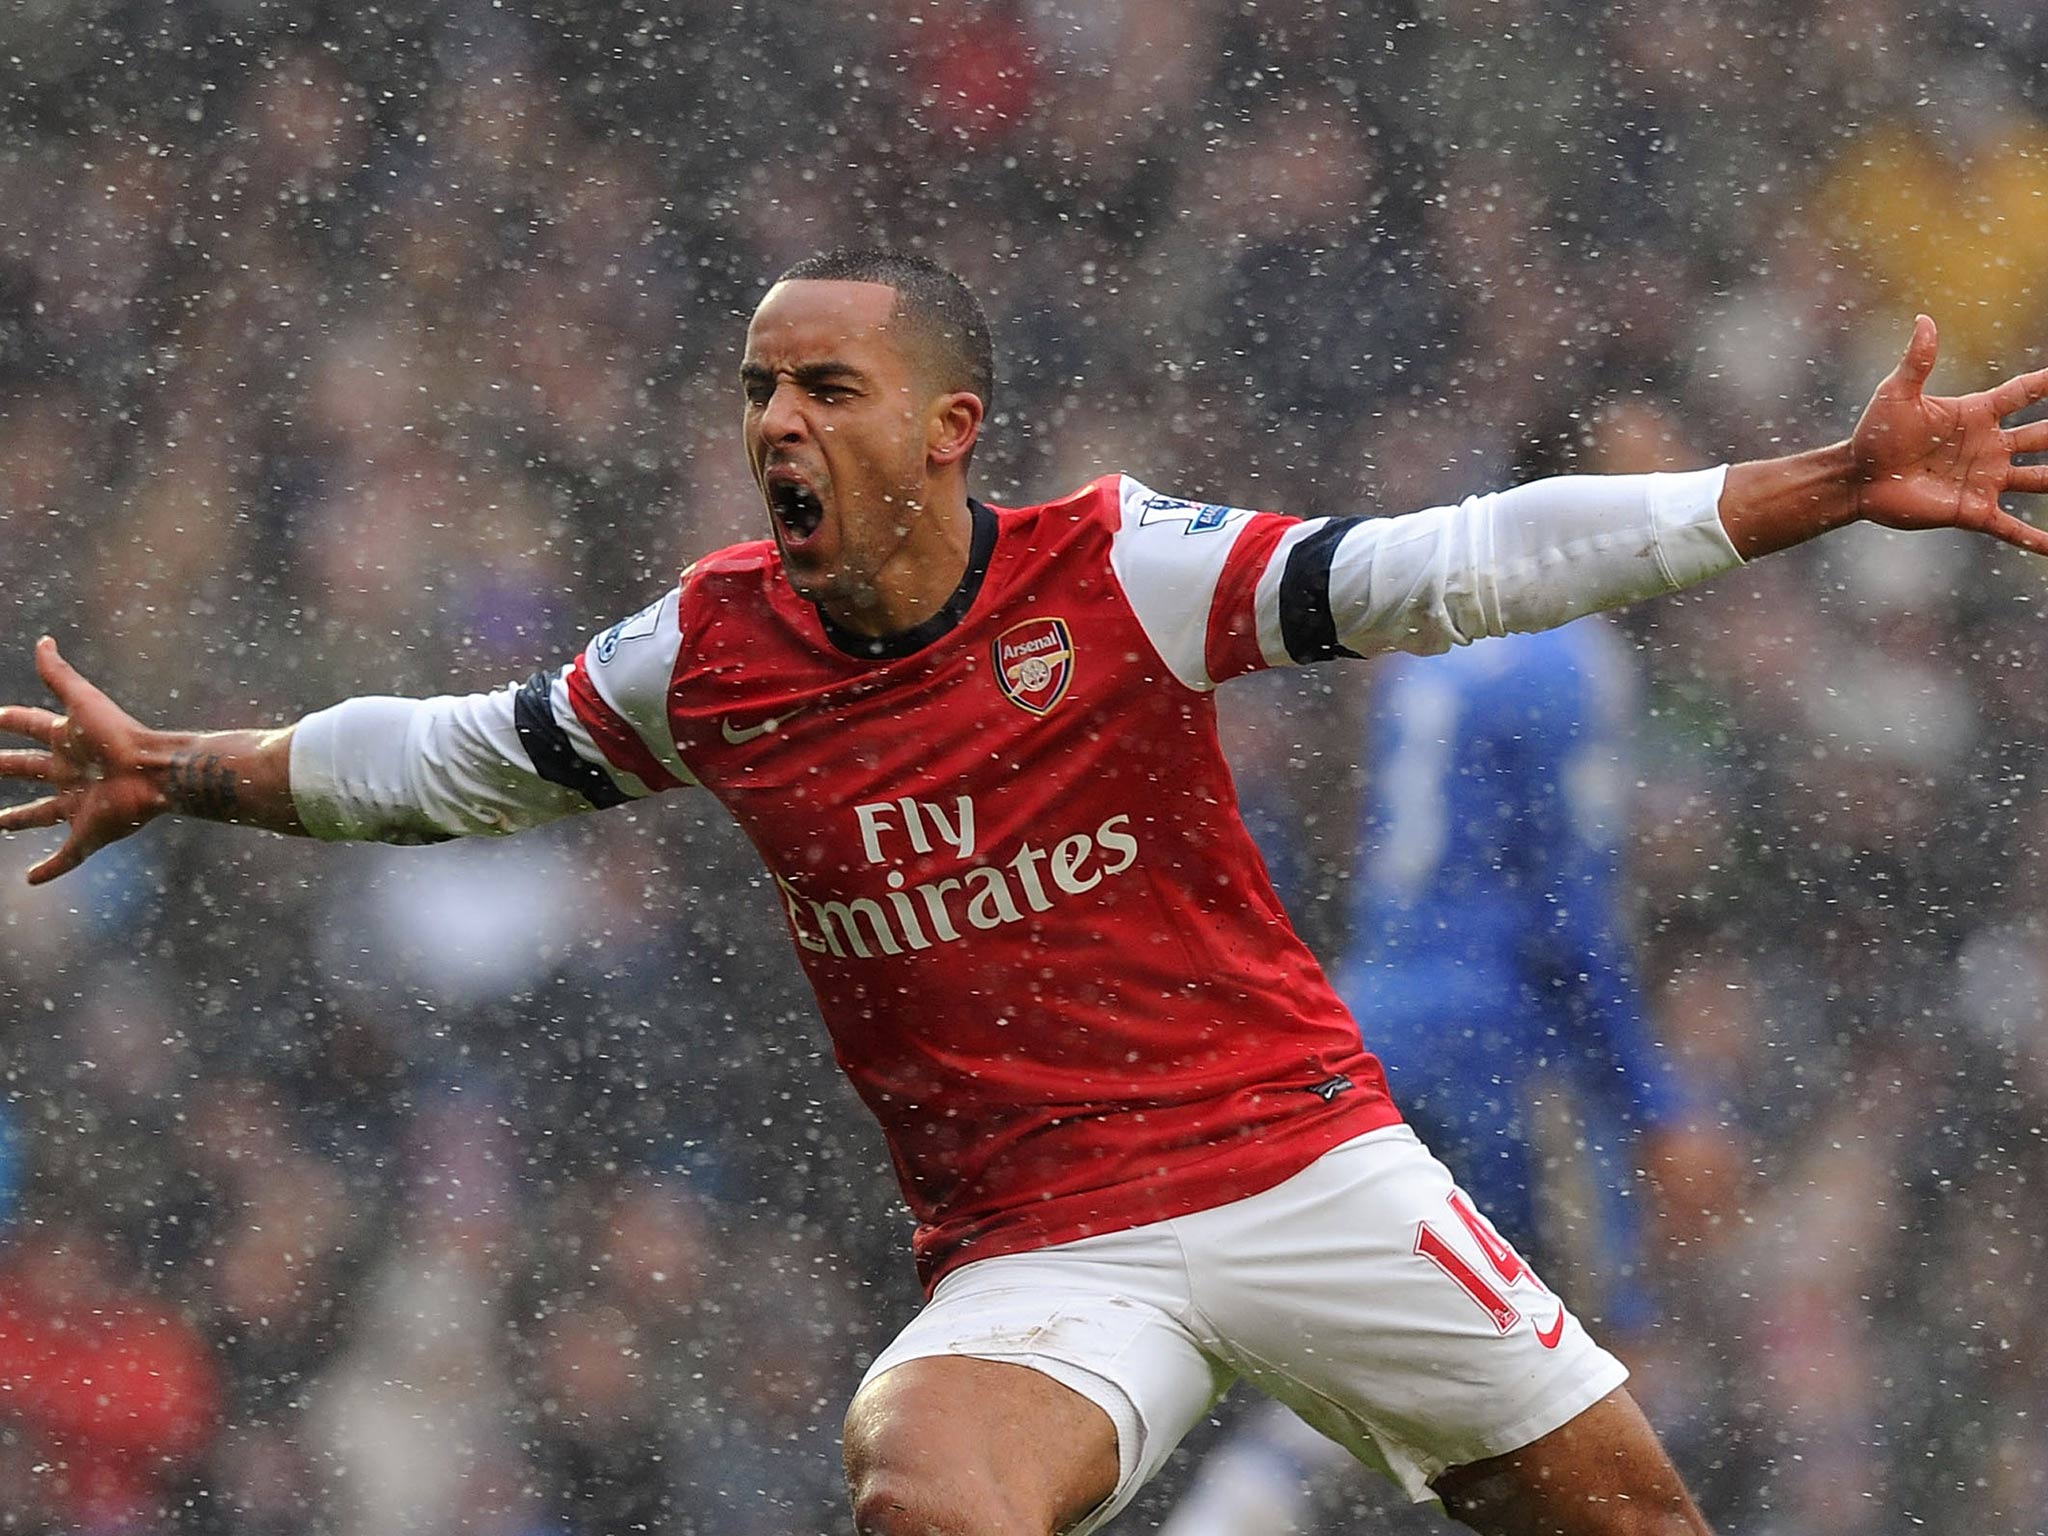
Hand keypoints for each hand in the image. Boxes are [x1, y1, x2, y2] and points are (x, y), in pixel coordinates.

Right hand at [0, 637, 168, 884]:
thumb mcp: (82, 702)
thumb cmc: (120, 735)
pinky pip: (65, 856)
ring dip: (17, 820)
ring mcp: (78, 804)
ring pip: (39, 815)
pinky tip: (31, 880)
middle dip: (2, 768)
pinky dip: (49, 869)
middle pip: (26, 770)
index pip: (29, 726)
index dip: (9, 720)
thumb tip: (44, 640)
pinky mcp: (88, 833)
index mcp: (66, 741)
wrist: (157, 772)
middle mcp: (68, 772)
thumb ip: (59, 674)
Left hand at [1849, 314, 2047, 554]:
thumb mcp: (1897, 394)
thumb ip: (1917, 361)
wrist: (1857, 479)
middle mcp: (1990, 446)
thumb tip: (1925, 320)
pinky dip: (2037, 539)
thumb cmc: (1874, 433)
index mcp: (1977, 414)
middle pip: (2045, 436)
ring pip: (2040, 479)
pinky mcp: (1973, 511)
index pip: (2025, 392)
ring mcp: (1986, 479)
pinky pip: (2012, 528)